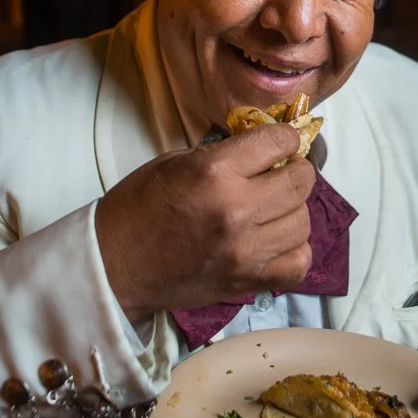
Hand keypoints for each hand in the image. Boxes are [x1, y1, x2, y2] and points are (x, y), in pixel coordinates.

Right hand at [95, 123, 313, 322]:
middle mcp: (236, 209)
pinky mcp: (247, 280)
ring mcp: (245, 250)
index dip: (284, 137)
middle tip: (281, 171)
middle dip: (295, 170)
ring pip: (302, 221)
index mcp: (215, 171)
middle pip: (300, 181)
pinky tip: (276, 241)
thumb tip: (263, 149)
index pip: (278, 141)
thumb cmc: (138, 208)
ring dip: (293, 210)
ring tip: (274, 208)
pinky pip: (297, 264)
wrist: (115, 264)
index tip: (280, 142)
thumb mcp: (176, 161)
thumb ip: (225, 154)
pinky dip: (293, 250)